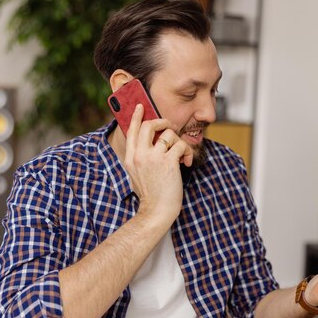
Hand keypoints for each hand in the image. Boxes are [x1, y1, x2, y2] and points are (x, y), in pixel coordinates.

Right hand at [123, 105, 193, 223]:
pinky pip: (181, 145)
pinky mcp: (168, 162)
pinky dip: (187, 152)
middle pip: (148, 125)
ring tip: (181, 154)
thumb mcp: (138, 173)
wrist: (156, 211)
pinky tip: (186, 162)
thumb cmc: (151, 194)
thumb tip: (152, 140)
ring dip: (178, 141)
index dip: (136, 116)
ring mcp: (153, 158)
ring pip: (168, 133)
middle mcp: (139, 155)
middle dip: (162, 121)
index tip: (141, 106)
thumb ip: (140, 157)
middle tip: (170, 126)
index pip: (131, 130)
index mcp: (130, 157)